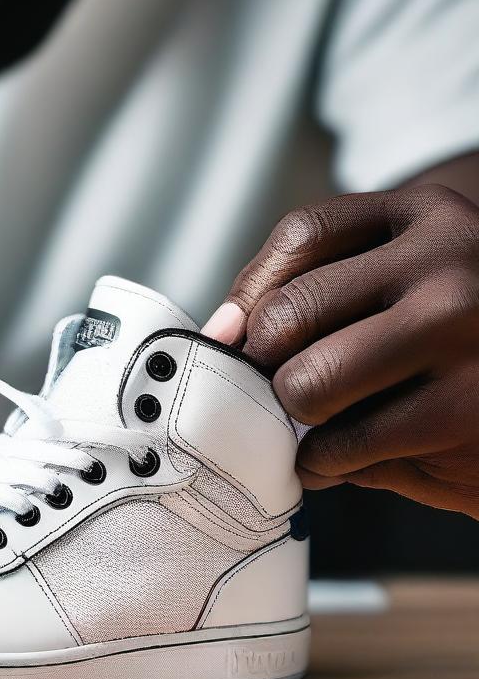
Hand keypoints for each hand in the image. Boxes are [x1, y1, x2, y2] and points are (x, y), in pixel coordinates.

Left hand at [202, 184, 478, 516]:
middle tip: (290, 388)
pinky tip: (346, 455)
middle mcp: (451, 262)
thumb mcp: (412, 282)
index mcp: (428, 215)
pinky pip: (340, 445)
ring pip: (308, 383)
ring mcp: (463, 333)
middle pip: (290, 313)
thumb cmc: (462, 345)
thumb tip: (223, 332)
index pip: (303, 234)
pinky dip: (323, 463)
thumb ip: (325, 290)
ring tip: (323, 422)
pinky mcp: (465, 413)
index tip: (238, 334)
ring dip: (297, 419)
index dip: (251, 293)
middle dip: (269, 366)